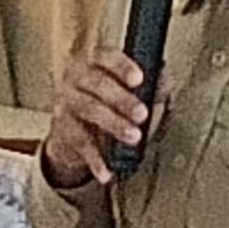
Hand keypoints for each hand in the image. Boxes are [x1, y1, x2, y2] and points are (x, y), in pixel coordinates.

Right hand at [43, 48, 146, 189]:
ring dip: (113, 124)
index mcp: (92, 61)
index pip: (104, 56)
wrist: (70, 129)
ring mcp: (65, 103)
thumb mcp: (124, 88)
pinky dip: (96, 160)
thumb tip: (165, 78)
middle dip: (121, 99)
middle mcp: (74, 78)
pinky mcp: (62, 130)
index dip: (121, 66)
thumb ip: (147, 82)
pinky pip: (80, 144)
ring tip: (134, 136)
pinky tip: (107, 171)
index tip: (138, 79)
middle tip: (142, 113)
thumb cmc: (103, 99)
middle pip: (96, 84)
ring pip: (88, 110)